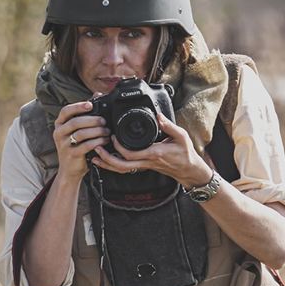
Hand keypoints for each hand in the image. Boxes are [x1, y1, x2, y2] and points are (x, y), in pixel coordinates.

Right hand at [52, 101, 108, 182]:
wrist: (70, 170)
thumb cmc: (75, 147)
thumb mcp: (77, 130)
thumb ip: (85, 114)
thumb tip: (97, 94)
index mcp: (59, 124)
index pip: (66, 111)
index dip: (78, 106)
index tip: (91, 105)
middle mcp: (59, 133)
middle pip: (76, 122)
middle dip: (93, 120)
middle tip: (104, 121)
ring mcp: (63, 144)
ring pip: (82, 133)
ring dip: (97, 131)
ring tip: (107, 132)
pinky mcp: (71, 154)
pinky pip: (86, 145)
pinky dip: (97, 142)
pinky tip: (104, 141)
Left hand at [92, 112, 213, 186]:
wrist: (189, 170)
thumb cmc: (186, 153)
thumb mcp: (181, 136)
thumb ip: (168, 125)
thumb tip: (158, 115)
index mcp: (154, 153)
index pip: (131, 154)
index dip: (118, 147)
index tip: (112, 136)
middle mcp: (146, 162)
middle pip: (121, 165)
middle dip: (106, 158)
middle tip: (96, 148)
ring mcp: (144, 166)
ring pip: (121, 169)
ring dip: (107, 164)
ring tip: (95, 156)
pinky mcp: (143, 166)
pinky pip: (126, 168)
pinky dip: (114, 165)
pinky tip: (106, 160)